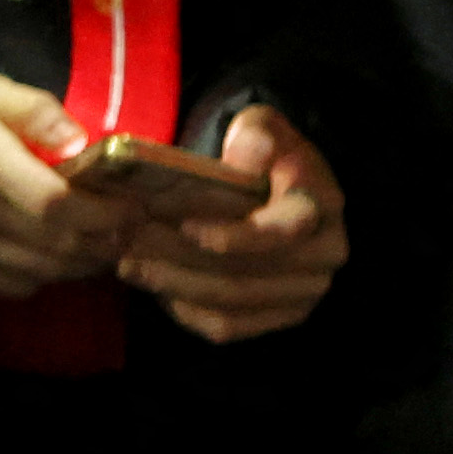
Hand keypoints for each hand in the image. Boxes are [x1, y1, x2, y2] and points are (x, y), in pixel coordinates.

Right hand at [0, 74, 136, 299]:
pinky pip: (15, 286)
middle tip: (124, 232)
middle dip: (104, 242)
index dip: (105, 213)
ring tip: (96, 245)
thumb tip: (78, 141)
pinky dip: (42, 276)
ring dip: (80, 264)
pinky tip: (49, 253)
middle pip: (57, 244)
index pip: (57, 203)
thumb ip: (37, 110)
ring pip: (42, 272)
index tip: (131, 207)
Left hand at [140, 100, 348, 346]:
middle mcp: (322, 257)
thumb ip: (257, 134)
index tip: (186, 227)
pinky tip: (156, 290)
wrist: (274, 181)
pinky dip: (190, 311)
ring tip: (130, 264)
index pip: (283, 232)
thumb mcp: (262, 126)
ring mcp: (304, 292)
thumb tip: (244, 157)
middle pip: (249, 274)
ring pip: (235, 303)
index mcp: (320, 207)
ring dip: (178, 286)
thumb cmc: (263, 151)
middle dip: (186, 261)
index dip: (236, 237)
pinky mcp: (280, 314)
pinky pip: (232, 327)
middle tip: (133, 244)